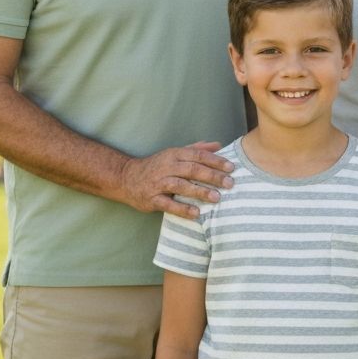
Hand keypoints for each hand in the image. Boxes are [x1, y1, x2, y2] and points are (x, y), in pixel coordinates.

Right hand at [120, 141, 234, 217]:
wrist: (126, 178)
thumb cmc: (157, 165)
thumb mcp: (175, 154)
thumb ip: (196, 149)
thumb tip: (218, 145)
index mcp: (175, 154)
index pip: (198, 155)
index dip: (215, 161)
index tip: (231, 167)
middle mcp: (167, 167)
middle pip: (192, 170)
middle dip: (212, 176)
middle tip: (230, 183)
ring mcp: (158, 183)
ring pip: (181, 186)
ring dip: (199, 192)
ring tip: (216, 198)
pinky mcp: (151, 199)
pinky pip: (168, 204)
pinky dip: (182, 209)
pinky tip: (196, 213)